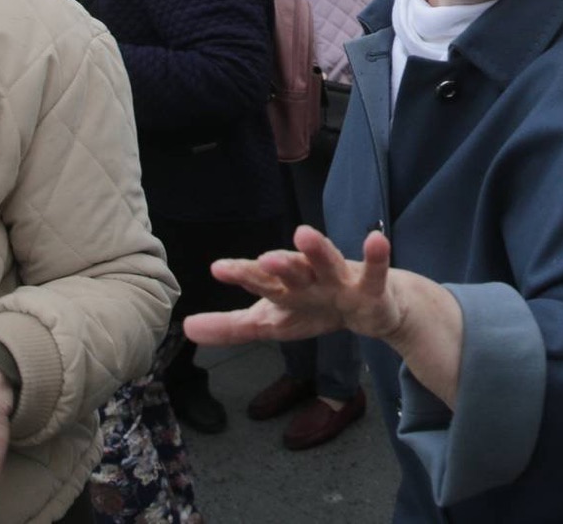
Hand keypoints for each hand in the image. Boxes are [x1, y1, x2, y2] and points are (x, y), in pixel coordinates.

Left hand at [189, 226, 404, 346]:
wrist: (371, 309)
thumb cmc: (316, 308)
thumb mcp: (272, 323)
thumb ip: (232, 327)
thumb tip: (186, 328)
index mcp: (285, 288)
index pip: (260, 281)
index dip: (242, 274)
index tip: (218, 268)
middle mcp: (310, 277)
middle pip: (292, 270)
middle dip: (279, 264)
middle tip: (264, 258)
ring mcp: (340, 279)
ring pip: (327, 263)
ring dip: (316, 250)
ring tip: (303, 234)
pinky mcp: (370, 287)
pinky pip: (374, 271)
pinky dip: (375, 257)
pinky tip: (376, 239)